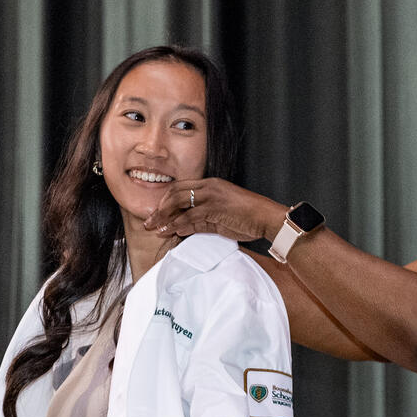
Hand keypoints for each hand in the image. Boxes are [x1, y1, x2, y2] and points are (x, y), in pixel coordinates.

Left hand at [143, 178, 288, 240]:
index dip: (165, 200)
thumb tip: (182, 227)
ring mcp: (211, 196)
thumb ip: (201, 220)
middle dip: (159, 208)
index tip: (157, 212)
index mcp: (211, 184)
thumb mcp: (220, 217)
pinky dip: (178, 224)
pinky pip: (190, 216)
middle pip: (175, 193)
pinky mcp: (215, 208)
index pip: (180, 187)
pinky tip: (170, 231)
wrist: (267, 218)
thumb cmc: (248, 218)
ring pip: (179, 203)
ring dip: (164, 217)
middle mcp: (209, 187)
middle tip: (149, 221)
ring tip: (154, 228)